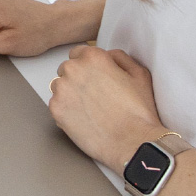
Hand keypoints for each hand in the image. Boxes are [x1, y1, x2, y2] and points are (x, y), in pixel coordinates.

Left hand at [49, 45, 165, 173]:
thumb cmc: (138, 111)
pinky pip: (56, 105)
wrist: (132, 142)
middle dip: (77, 79)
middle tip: (94, 96)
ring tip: (90, 109)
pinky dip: (66, 111)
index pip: (78, 53)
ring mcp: (61, 89)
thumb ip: (120, 58)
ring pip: (59, 87)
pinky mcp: (55, 109)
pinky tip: (84, 119)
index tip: (94, 78)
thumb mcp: (140, 74)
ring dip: (69, 94)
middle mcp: (73, 69)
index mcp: (92, 57)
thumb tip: (108, 55)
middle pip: (67, 69)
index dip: (87, 66)